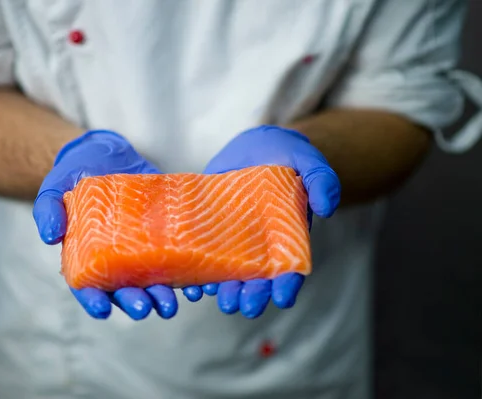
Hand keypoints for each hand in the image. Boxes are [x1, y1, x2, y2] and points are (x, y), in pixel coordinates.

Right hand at [33, 130, 177, 320]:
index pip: (89, 287)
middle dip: (135, 302)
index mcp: (87, 258)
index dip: (94, 301)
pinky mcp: (165, 235)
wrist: (106, 154)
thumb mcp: (54, 189)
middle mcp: (117, 261)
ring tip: (171, 305)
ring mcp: (143, 250)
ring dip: (163, 296)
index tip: (103, 310)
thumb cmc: (74, 176)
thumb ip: (47, 210)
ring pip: (153, 281)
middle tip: (145, 308)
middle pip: (125, 290)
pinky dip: (189, 274)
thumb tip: (49, 237)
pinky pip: (179, 258)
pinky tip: (197, 284)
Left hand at [182, 125, 340, 317]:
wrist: (256, 146)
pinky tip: (193, 283)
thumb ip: (322, 180)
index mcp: (287, 236)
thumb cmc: (289, 156)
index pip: (290, 266)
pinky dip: (197, 269)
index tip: (282, 298)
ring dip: (224, 288)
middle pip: (257, 276)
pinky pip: (202, 252)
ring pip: (229, 270)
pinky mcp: (209, 228)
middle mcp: (260, 244)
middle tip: (244, 307)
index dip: (287, 283)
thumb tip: (326, 208)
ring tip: (219, 300)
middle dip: (252, 293)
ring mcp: (233, 238)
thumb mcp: (309, 161)